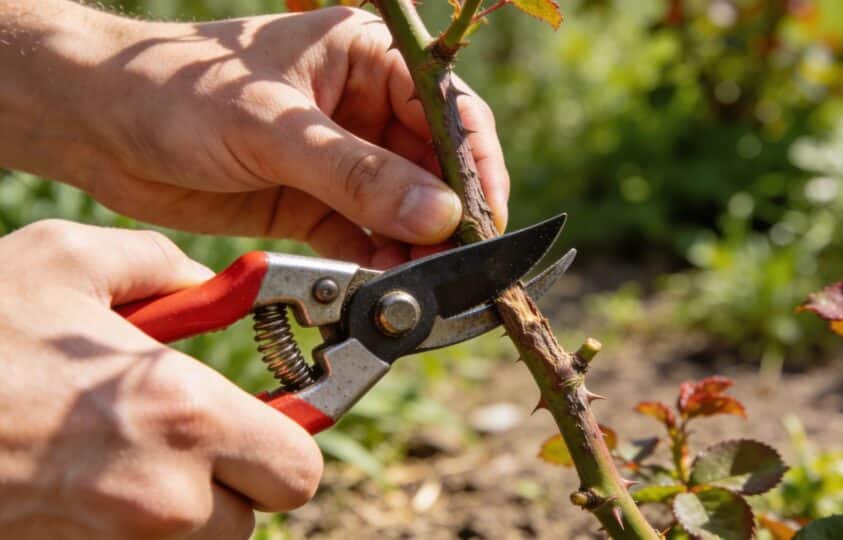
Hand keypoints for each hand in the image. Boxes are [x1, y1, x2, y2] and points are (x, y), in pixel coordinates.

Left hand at [0, 2, 508, 267]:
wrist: (94, 125)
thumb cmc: (174, 90)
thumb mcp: (273, 128)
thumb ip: (358, 174)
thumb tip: (441, 215)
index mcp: (364, 57)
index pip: (447, 108)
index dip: (475, 164)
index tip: (486, 219)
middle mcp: (361, 106)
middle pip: (432, 165)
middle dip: (447, 216)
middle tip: (457, 265)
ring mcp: (338, 158)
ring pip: (401, 207)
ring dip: (414, 245)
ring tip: (420, 282)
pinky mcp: (312, 202)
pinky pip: (362, 234)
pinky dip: (377, 260)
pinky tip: (384, 282)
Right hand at [0, 220, 322, 538]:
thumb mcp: (65, 264)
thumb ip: (162, 264)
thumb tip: (209, 282)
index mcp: (182, 414)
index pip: (299, 467)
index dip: (290, 441)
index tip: (269, 417)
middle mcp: (162, 497)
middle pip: (257, 513)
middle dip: (240, 476)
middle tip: (198, 432)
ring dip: (187, 504)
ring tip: (133, 450)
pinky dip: (133, 525)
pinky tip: (91, 475)